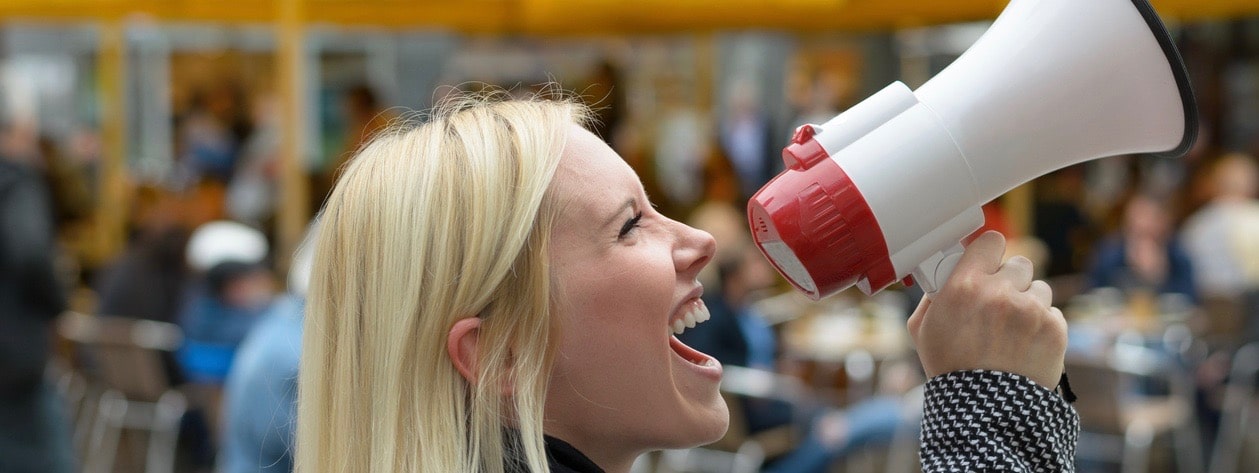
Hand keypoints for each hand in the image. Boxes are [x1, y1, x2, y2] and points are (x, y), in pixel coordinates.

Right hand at [907, 231, 1066, 388]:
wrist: (985, 410)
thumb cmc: (950, 369)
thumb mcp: (923, 329)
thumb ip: (933, 295)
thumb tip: (944, 275)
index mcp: (964, 286)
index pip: (990, 241)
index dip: (989, 252)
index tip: (986, 262)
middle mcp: (1000, 292)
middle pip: (1019, 262)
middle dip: (1010, 279)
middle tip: (999, 300)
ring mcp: (1031, 309)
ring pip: (1039, 287)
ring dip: (1028, 302)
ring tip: (1013, 328)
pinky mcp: (1054, 328)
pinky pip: (1053, 312)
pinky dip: (1042, 325)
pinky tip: (1026, 343)